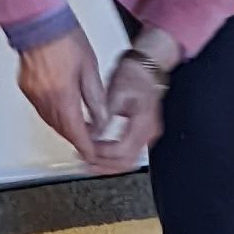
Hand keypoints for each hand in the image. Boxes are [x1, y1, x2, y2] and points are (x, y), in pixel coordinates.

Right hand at [15, 20, 111, 163]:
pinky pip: (41, 110)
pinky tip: (62, 112)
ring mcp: (33, 94)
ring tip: (79, 128)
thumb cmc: (64, 37)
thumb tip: (101, 118)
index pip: (76, 131)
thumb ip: (95, 97)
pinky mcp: (27, 88)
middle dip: (76, 138)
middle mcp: (45, 98)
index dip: (85, 146)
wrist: (39, 21)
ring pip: (51, 121)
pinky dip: (54, 116)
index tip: (92, 154)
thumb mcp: (89, 68)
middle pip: (62, 129)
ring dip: (65, 128)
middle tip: (89, 142)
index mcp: (63, 95)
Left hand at [96, 45, 169, 163]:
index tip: (88, 148)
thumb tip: (92, 135)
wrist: (146, 67)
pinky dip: (113, 157)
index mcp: (143, 122)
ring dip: (108, 164)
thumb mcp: (115, 93)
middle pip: (126, 163)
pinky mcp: (142, 134)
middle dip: (103, 165)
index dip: (102, 154)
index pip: (122, 150)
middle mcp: (148, 133)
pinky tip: (99, 152)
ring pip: (128, 162)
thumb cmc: (134, 75)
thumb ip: (105, 116)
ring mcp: (147, 135)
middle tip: (85, 162)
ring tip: (89, 160)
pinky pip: (129, 153)